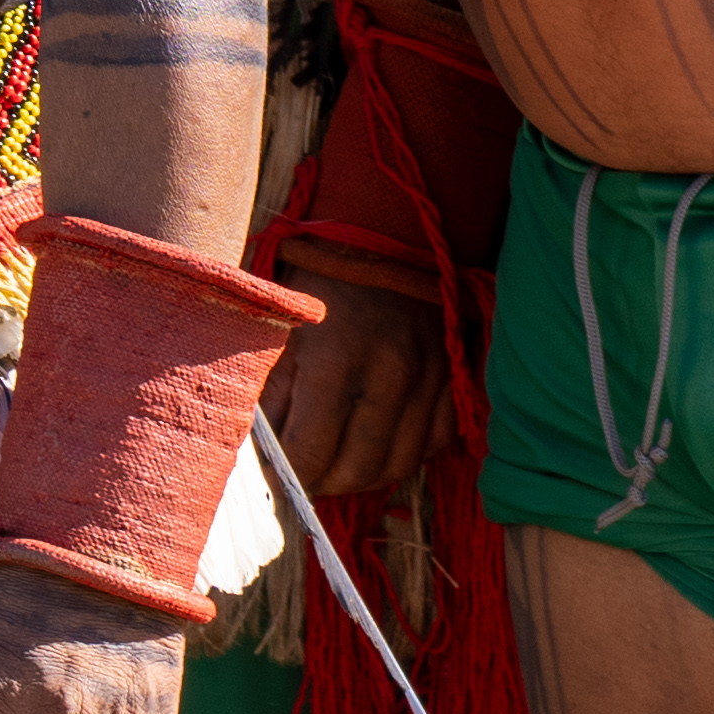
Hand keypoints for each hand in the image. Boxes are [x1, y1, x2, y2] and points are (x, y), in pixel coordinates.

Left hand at [262, 271, 446, 507]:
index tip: (273, 473)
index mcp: (337, 357)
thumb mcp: (277, 328)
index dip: (286, 474)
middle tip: (304, 471)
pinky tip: (378, 438)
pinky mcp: (454, 375)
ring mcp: (431, 376)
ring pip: (399, 464)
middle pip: (358, 470)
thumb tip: (259, 455)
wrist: (386, 232)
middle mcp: (391, 372)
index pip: (310, 454)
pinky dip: (405, 451)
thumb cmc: (318, 279)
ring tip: (338, 461)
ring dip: (364, 474)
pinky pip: (434, 442)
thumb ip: (267, 394)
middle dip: (324, 481)